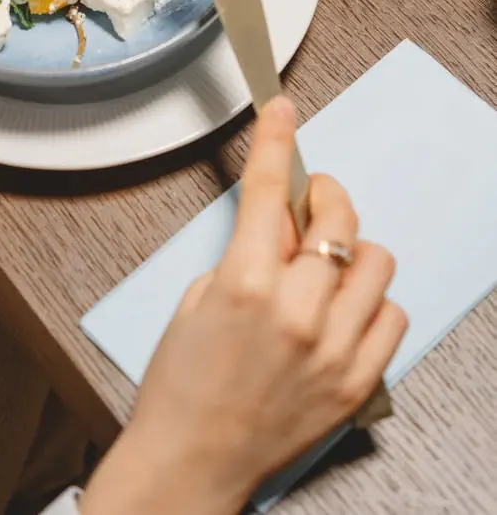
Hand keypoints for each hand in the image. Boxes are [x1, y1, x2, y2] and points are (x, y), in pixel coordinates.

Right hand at [81, 97, 407, 514]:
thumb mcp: (197, 299)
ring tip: (324, 269)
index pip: (270, 190)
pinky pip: (391, 317)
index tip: (283, 110)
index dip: (277, 139)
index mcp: (245, 282)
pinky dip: (369, 304)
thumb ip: (245, 255)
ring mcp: (333, 348)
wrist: (190, 462)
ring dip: (350, 252)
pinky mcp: (356, 381)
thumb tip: (283, 225)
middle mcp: (297, 311)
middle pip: (338, 219)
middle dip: (323, 198)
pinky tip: (339, 312)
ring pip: (375, 263)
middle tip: (310, 203)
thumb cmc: (181, 385)